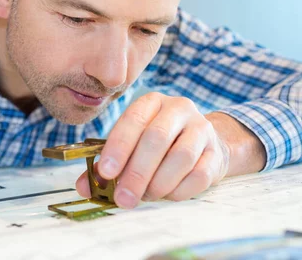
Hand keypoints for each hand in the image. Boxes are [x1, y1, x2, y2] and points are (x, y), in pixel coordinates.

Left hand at [76, 92, 229, 207]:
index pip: (133, 120)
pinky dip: (179, 190)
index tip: (105, 173)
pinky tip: (167, 195)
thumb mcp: (131, 145)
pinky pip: (199, 175)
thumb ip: (106, 165)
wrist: (203, 145)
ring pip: (181, 157)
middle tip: (124, 198)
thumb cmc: (157, 146)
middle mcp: (178, 109)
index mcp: (151, 102)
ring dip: (159, 183)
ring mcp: (202, 129)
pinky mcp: (216, 153)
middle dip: (137, 172)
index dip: (118, 147)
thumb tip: (85, 187)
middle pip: (157, 138)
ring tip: (145, 196)